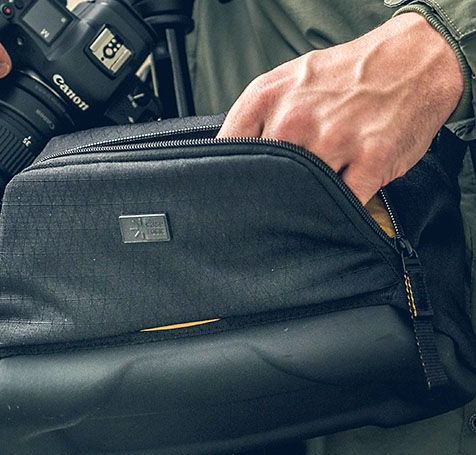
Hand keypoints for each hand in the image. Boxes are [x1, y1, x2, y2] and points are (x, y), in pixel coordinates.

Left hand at [218, 13, 462, 203]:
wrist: (413, 60)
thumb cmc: (346, 75)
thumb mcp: (286, 81)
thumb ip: (253, 119)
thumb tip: (225, 159)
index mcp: (266, 99)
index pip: (226, 151)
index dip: (224, 179)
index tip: (230, 194)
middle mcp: (294, 119)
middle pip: (261, 181)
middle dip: (266, 196)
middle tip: (277, 200)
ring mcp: (333, 140)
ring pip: (300, 195)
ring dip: (305, 203)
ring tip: (314, 193)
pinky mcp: (370, 160)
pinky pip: (343, 203)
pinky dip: (339, 210)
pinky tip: (339, 201)